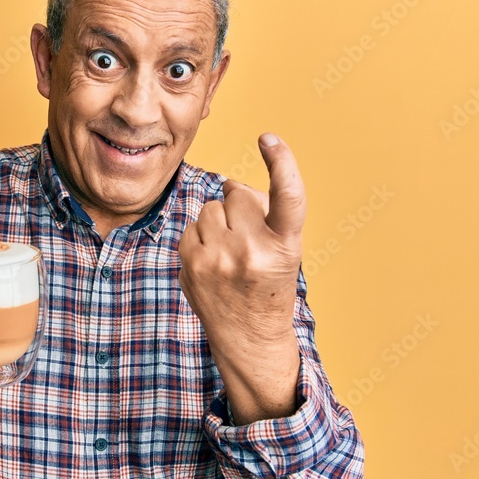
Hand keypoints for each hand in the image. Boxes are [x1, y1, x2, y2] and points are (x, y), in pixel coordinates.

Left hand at [178, 133, 304, 421]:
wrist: (249, 339)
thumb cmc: (270, 285)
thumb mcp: (285, 250)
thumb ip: (264, 213)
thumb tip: (228, 185)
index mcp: (284, 246)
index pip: (288, 195)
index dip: (281, 162)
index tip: (269, 139)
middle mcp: (251, 251)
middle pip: (237, 194)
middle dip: (241, 206)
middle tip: (250, 238)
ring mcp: (217, 259)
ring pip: (210, 208)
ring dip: (219, 220)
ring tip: (231, 252)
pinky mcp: (190, 264)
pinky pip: (191, 226)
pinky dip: (201, 237)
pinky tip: (213, 261)